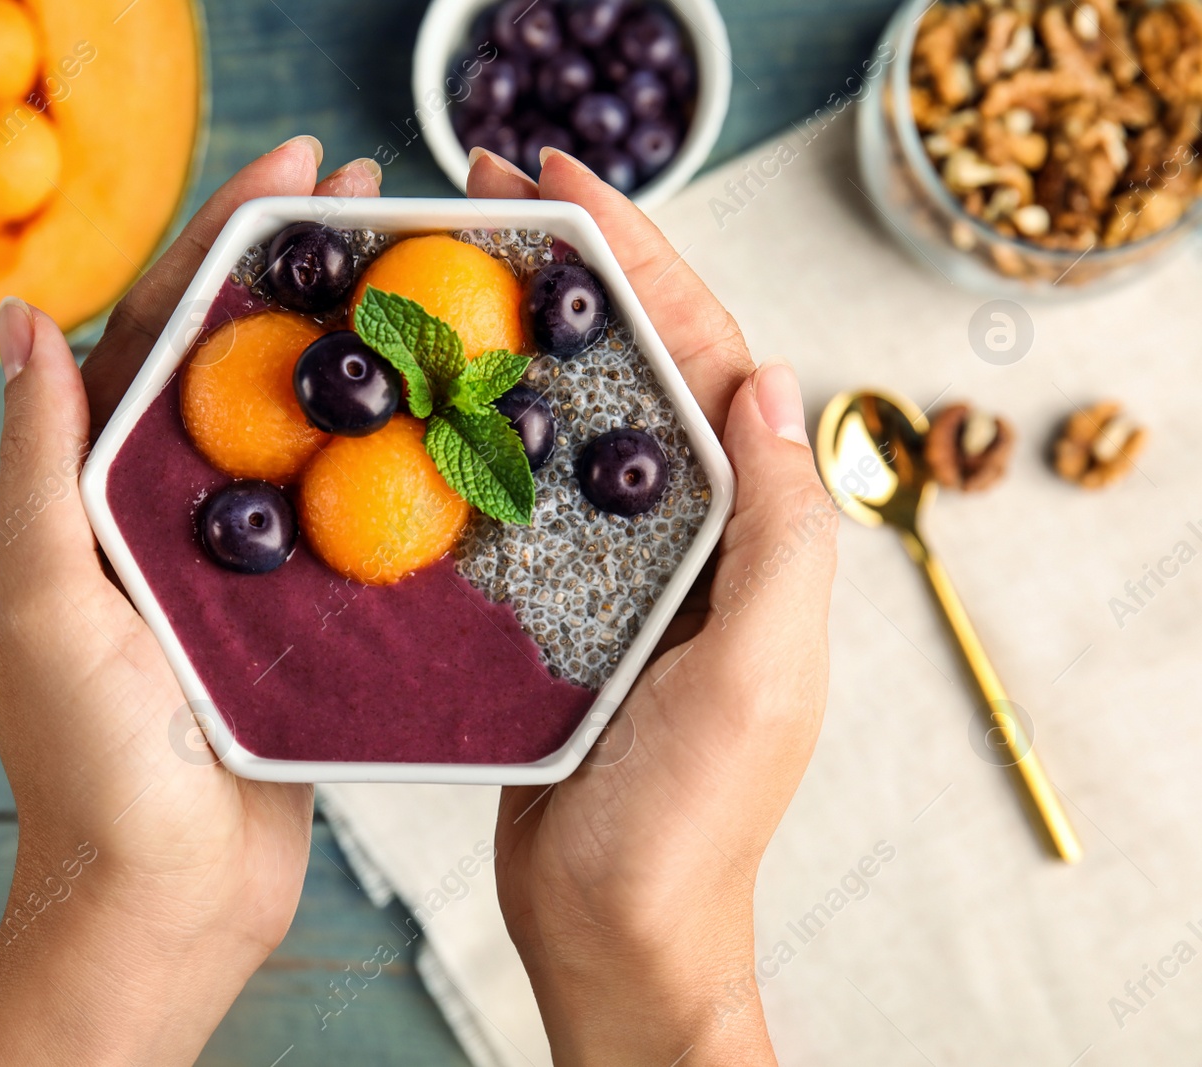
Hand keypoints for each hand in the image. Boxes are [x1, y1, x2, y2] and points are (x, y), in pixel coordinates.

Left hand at [0, 137, 382, 1065]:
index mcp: (92, 493)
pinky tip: (437, 416)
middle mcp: (160, 515)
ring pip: (292, 432)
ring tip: (417, 281)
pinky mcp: (293, 618)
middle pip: (233, 363)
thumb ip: (39, 459)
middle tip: (379, 201)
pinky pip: (338, 518)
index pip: (151, 335)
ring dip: (345, 353)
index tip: (294, 173)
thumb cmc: (89, 762)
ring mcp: (233, 565)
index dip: (218, 243)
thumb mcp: (48, 598)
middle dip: (296, 275)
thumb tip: (16, 310)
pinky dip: (378, 460)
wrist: (165, 903)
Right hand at [467, 148, 836, 1065]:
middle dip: (572, 269)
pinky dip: (482, 426)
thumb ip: (780, 533)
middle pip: (633, 367)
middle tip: (486, 191)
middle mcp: (688, 533)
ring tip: (450, 264)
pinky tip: (429, 393)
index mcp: (748, 532)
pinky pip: (522, 489)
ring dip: (521, 332)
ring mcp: (616, 565)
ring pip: (572, 416)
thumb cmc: (686, 823)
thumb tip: (768, 380)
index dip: (638, 260)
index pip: (701, 359)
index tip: (559, 186)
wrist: (611, 930)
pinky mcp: (553, 605)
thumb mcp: (756, 676)